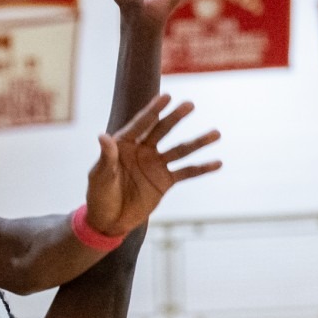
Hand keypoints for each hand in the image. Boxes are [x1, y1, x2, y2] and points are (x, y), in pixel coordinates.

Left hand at [82, 94, 221, 237]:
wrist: (109, 220)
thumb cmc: (99, 195)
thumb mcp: (100, 176)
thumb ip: (106, 157)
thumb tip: (103, 136)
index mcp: (124, 143)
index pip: (141, 124)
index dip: (153, 110)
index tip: (166, 97)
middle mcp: (143, 149)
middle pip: (162, 130)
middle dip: (175, 117)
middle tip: (190, 104)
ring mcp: (156, 164)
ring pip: (180, 149)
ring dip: (198, 142)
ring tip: (216, 133)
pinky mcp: (165, 181)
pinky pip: (186, 172)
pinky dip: (201, 168)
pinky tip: (218, 163)